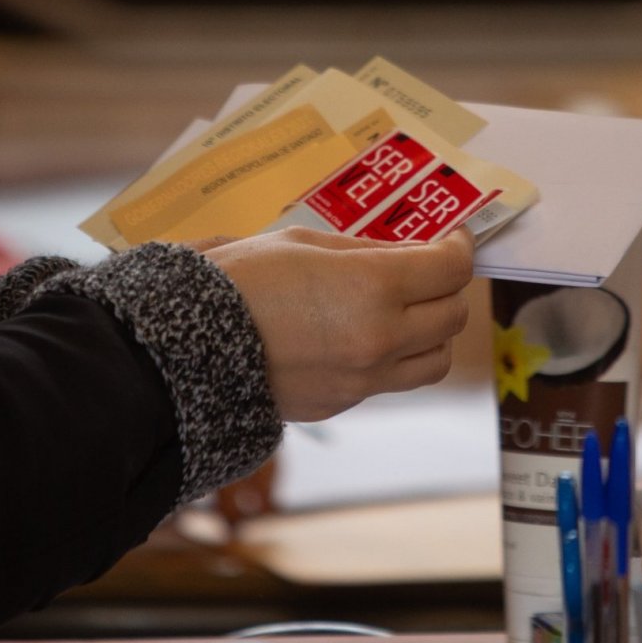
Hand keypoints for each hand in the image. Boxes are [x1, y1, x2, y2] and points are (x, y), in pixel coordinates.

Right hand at [201, 226, 474, 421]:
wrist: (183, 350)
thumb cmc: (237, 280)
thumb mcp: (302, 242)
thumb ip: (365, 250)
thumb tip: (408, 254)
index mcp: (373, 288)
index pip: (449, 269)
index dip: (458, 248)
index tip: (452, 238)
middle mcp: (380, 339)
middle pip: (453, 315)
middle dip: (449, 287)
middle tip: (431, 270)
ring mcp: (364, 379)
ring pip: (434, 360)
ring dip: (433, 331)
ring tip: (409, 309)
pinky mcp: (343, 404)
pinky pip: (389, 381)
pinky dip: (392, 357)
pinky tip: (362, 334)